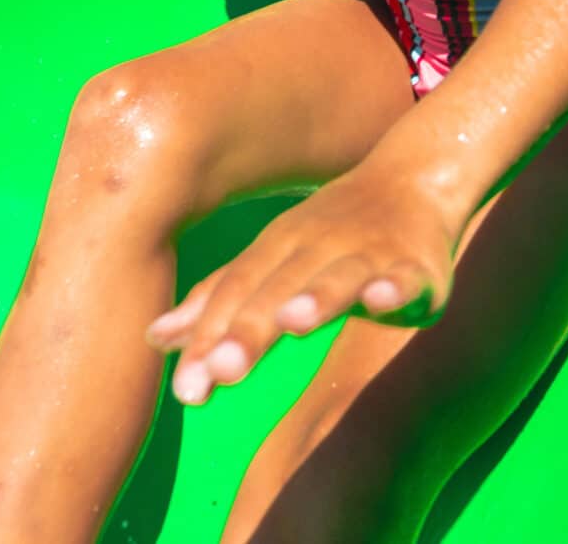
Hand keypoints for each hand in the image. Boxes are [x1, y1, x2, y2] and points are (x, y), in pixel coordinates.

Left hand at [146, 162, 462, 405]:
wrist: (412, 179)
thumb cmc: (329, 233)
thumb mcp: (271, 260)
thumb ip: (218, 301)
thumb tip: (153, 338)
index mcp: (276, 249)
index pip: (235, 295)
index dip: (210, 338)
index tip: (186, 388)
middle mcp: (315, 246)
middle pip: (278, 289)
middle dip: (250, 330)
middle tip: (222, 373)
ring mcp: (366, 252)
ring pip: (338, 277)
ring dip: (316, 298)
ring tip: (292, 324)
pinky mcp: (414, 265)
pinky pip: (405, 276)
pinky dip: (394, 287)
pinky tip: (382, 302)